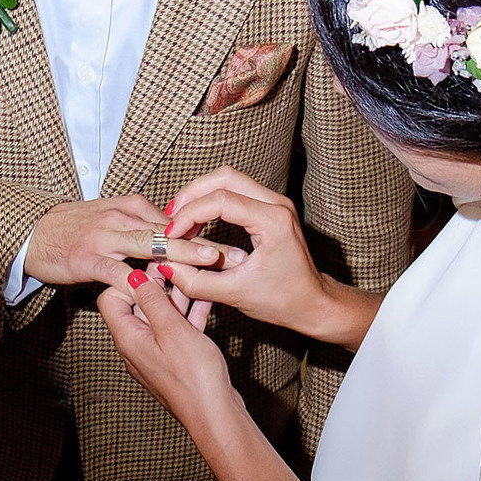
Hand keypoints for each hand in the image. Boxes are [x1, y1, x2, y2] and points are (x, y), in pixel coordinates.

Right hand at [23, 195, 220, 290]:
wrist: (33, 233)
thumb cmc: (76, 229)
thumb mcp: (113, 219)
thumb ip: (143, 227)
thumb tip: (175, 236)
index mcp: (132, 206)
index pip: (176, 220)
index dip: (205, 233)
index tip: (232, 244)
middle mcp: (123, 216)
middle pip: (172, 230)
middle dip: (203, 243)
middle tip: (233, 255)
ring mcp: (107, 237)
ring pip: (151, 246)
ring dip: (182, 256)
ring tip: (208, 265)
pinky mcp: (91, 258)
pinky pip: (121, 272)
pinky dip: (143, 282)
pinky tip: (162, 292)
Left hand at [96, 270, 243, 433]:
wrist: (215, 414)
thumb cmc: (194, 380)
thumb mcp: (172, 330)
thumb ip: (153, 300)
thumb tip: (136, 275)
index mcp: (129, 338)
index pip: (111, 299)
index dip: (126, 280)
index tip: (149, 268)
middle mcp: (138, 345)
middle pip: (137, 305)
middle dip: (155, 283)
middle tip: (173, 265)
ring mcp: (157, 352)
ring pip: (161, 315)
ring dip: (175, 295)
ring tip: (190, 275)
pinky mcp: (176, 358)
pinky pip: (178, 328)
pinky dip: (189, 312)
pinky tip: (203, 298)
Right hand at [159, 166, 371, 346]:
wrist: (313, 303)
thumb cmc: (283, 301)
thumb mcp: (235, 294)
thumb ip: (197, 282)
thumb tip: (167, 265)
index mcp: (273, 221)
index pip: (221, 200)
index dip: (189, 215)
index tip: (171, 235)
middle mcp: (277, 204)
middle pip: (224, 177)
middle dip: (191, 195)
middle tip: (171, 219)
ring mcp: (276, 203)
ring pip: (229, 179)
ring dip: (201, 195)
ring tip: (180, 221)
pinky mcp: (271, 209)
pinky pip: (236, 191)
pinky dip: (213, 201)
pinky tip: (198, 223)